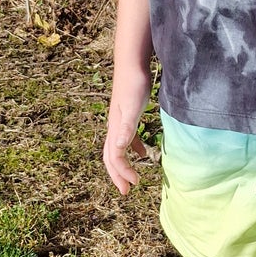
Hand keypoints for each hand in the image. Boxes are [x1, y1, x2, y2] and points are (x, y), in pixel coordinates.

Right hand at [103, 76, 151, 195]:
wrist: (131, 65)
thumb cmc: (134, 85)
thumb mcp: (133, 108)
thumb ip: (127, 129)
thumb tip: (119, 149)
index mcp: (115, 128)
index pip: (114, 157)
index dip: (122, 173)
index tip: (135, 184)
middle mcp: (114, 128)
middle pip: (111, 157)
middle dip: (117, 176)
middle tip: (126, 192)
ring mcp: (119, 122)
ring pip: (117, 150)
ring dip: (123, 166)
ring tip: (132, 178)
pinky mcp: (127, 116)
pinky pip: (127, 139)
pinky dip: (134, 149)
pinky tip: (144, 154)